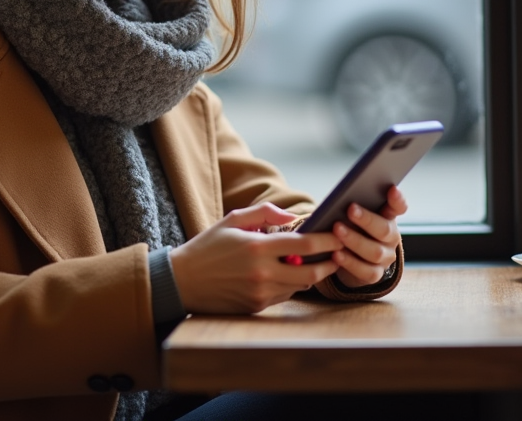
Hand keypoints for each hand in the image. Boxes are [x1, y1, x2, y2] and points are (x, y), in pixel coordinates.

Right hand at [168, 203, 341, 313]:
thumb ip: (265, 213)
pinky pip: (283, 297)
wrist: (182, 281)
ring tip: (311, 263)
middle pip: (310, 273)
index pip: (304, 244)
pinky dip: (289, 286)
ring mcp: (260, 293)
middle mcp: (262, 273)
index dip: (327, 241)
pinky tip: (283, 276)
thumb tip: (292, 217)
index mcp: (257, 247)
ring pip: (299, 286)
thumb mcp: (232, 220)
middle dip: (328, 264)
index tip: (339, 236)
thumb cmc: (207, 246)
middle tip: (337, 256)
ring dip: (308, 276)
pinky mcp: (256, 307)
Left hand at [330, 186, 407, 287]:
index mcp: (388, 217)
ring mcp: (385, 257)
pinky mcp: (375, 275)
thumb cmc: (350, 227)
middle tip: (350, 209)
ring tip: (337, 230)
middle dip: (367, 219)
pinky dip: (350, 262)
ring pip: (375, 251)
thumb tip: (338, 198)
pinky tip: (336, 254)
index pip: (398, 207)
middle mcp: (391, 237)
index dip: (397, 199)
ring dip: (355, 240)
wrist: (349, 257)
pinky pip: (366, 271)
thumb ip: (352, 206)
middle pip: (384, 229)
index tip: (391, 189)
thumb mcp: (353, 215)